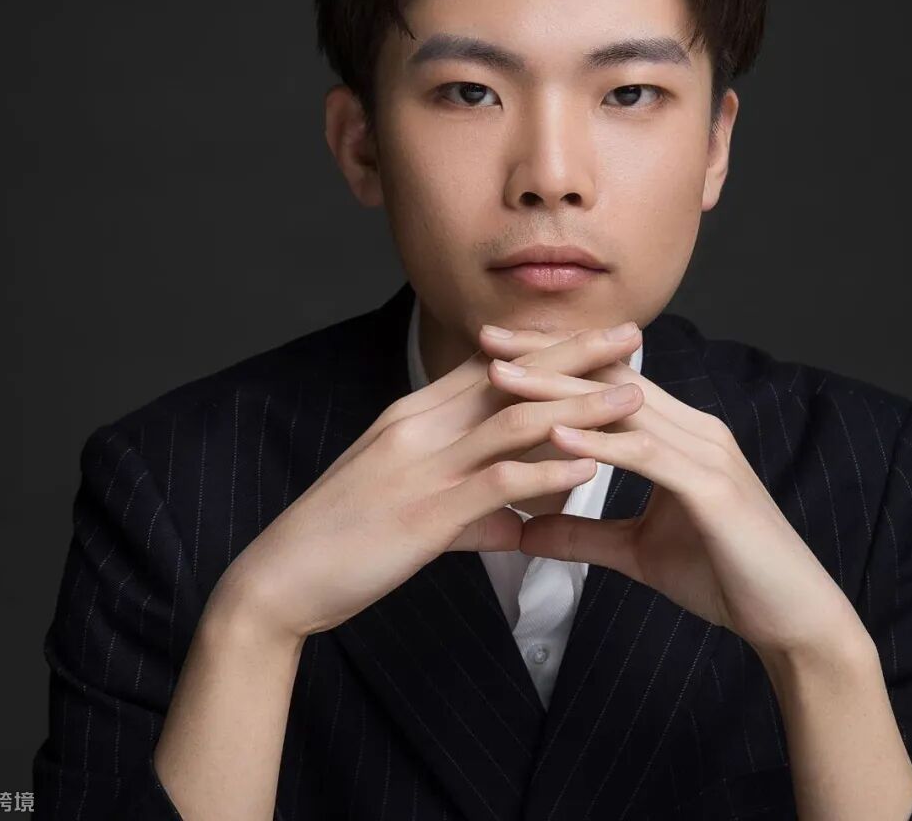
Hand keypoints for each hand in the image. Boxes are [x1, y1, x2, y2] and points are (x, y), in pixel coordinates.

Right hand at [207, 324, 644, 640]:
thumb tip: (513, 526)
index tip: (594, 337)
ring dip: (578, 406)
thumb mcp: (405, 508)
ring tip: (632, 393)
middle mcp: (418, 427)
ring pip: (513, 421)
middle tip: (631, 334)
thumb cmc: (341, 539)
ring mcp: (421, 466)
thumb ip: (467, 511)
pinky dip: (546, 471)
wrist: (279, 576)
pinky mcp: (424, 513)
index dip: (547, 349)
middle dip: (575, 354)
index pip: (491, 367)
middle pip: (510, 377)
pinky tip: (590, 468)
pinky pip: (496, 482)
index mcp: (411, 417)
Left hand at [478, 326, 867, 661]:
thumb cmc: (725, 576)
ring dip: (558, 389)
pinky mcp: (712, 488)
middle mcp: (693, 429)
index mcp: (678, 434)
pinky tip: (558, 435)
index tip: (495, 350)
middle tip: (486, 336)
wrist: (794, 620)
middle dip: (546, 354)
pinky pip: (648, 455)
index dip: (553, 360)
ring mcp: (705, 453)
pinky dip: (601, 444)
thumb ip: (584, 534)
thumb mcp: (637, 552)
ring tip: (503, 375)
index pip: (607, 379)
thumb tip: (524, 533)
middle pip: (608, 375)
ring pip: (622, 406)